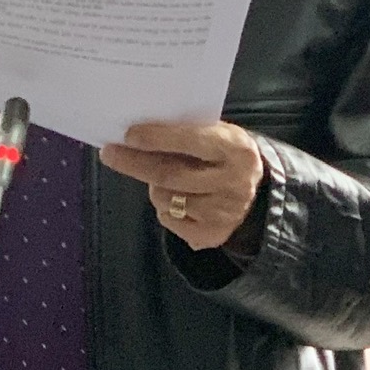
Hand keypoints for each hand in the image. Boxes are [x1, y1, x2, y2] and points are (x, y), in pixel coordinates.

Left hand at [98, 121, 263, 250]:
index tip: (129, 135)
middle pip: (170, 174)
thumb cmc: (225, 158)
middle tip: (110, 154)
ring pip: (165, 198)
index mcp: (237, 149)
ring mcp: (223, 212)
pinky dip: (164, 208)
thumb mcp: (218, 136)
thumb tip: (137, 135)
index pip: (191, 140)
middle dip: (135, 163)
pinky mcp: (212, 235)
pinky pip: (169, 220)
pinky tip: (178, 199)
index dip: (157, 138)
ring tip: (165, 178)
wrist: (259, 195)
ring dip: (153, 186)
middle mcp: (234, 183)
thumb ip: (186, 134)